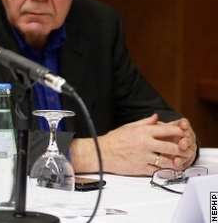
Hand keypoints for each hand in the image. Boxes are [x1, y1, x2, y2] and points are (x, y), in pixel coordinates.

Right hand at [70, 114, 196, 175]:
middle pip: (171, 147)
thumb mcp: (129, 126)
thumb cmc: (114, 139)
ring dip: (176, 162)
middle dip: (182, 149)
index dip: (179, 132)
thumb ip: (145, 122)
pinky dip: (166, 171)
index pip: (168, 130)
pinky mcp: (141, 168)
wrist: (102, 153)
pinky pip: (158, 170)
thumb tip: (156, 118)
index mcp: (143, 131)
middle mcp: (146, 143)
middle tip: (186, 151)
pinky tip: (169, 170)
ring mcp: (144, 156)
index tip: (184, 134)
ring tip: (180, 161)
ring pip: (167, 161)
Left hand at [158, 117, 196, 168]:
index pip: (184, 124)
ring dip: (184, 154)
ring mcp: (187, 149)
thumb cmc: (154, 136)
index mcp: (178, 127)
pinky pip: (186, 162)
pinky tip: (176, 164)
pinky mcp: (185, 159)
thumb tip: (155, 116)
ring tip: (178, 156)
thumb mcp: (152, 129)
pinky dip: (181, 163)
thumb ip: (153, 123)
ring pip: (189, 151)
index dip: (184, 124)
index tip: (183, 125)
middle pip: (189, 138)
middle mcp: (185, 137)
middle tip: (182, 144)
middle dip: (186, 141)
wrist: (154, 148)